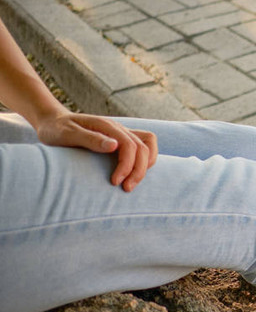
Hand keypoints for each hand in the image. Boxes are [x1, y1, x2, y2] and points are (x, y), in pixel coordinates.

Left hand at [36, 111, 157, 191]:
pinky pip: (144, 147)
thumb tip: (115, 146)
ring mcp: (121, 134)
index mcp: (107, 126)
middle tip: (126, 188)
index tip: (115, 182)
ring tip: (132, 183)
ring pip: (147, 147)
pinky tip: (133, 173)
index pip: (130, 145)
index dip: (127, 166)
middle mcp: (118, 129)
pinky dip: (145, 161)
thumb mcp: (68, 134)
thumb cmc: (56, 130)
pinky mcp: (121, 141)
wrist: (52, 123)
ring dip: (145, 166)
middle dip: (139, 170)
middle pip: (143, 148)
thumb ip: (91, 139)